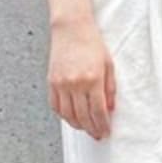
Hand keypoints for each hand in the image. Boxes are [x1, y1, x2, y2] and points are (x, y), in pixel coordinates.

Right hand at [48, 18, 115, 140]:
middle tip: (97, 135)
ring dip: (77, 125)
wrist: (71, 28)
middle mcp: (75, 84)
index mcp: (92, 79)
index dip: (102, 125)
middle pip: (83, 117)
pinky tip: (70, 117)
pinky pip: (56, 106)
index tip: (105, 132)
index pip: (98, 111)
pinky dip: (63, 115)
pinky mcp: (51, 82)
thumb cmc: (91, 43)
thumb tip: (110, 109)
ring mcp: (61, 84)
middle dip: (91, 129)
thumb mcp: (108, 65)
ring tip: (85, 128)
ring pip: (68, 115)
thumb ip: (110, 89)